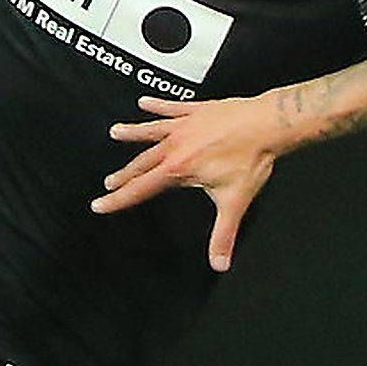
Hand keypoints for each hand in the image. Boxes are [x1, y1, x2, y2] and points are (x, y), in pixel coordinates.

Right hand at [94, 93, 282, 271]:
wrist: (266, 124)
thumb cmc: (251, 160)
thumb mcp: (234, 202)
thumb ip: (223, 235)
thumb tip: (219, 263)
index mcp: (179, 169)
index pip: (141, 188)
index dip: (119, 199)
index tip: (99, 204)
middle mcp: (175, 146)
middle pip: (142, 162)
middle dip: (124, 174)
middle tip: (109, 181)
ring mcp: (184, 126)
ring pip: (151, 131)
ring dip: (133, 133)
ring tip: (115, 132)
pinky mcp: (196, 111)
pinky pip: (171, 108)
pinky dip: (157, 105)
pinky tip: (144, 102)